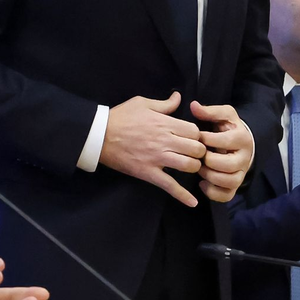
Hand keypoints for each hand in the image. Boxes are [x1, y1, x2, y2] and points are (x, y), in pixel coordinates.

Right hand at [99, 92, 206, 206]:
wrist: (100, 135)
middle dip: (199, 151)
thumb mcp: (142, 103)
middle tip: (194, 153)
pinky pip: (169, 186)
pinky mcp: (148, 173)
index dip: (197, 135)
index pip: (194, 131)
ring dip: (193, 167)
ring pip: (188, 166)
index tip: (193, 138)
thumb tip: (178, 97)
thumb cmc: (121, 117)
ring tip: (189, 166)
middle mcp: (164, 141)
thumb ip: (164, 103)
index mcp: (164, 123)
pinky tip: (192, 203)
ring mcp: (157, 158)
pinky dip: (183, 196)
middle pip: (196, 149)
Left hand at [190, 102, 253, 202]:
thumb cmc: (228, 128)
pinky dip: (213, 192)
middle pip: (228, 165)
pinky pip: (226, 195)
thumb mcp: (223, 115)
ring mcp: (241, 173)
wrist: (242, 143)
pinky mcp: (235, 185)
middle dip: (209, 161)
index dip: (206, 139)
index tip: (197, 137)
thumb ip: (209, 111)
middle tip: (198, 156)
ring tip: (200, 169)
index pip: (224, 141)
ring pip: (229, 181)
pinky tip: (202, 183)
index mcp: (242, 138)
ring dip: (210, 177)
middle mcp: (245, 157)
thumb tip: (193, 106)